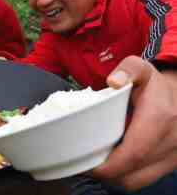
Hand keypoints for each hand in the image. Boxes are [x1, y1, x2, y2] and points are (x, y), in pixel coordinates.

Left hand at [90, 56, 176, 190]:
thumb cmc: (154, 85)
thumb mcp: (141, 69)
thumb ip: (128, 69)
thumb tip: (113, 81)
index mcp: (160, 117)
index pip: (134, 152)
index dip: (109, 164)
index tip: (88, 164)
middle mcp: (171, 140)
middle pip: (132, 170)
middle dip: (105, 172)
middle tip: (83, 165)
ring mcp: (173, 155)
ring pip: (138, 180)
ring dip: (114, 177)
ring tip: (94, 166)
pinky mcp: (170, 163)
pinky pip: (144, 179)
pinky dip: (125, 177)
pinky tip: (111, 167)